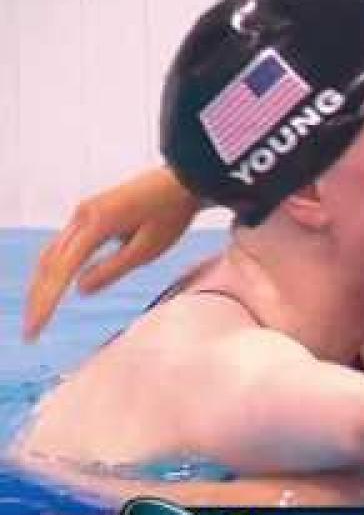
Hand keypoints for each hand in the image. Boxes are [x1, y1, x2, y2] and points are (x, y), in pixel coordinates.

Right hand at [23, 167, 199, 341]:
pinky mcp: (88, 216)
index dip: (46, 301)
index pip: (62, 269)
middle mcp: (81, 216)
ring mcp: (82, 214)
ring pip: (53, 253)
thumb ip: (112, 269)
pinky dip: (55, 270)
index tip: (35, 328)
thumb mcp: (148, 248)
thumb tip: (79, 289)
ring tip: (38, 316)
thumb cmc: (171, 215)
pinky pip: (65, 246)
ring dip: (42, 285)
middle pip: (49, 262)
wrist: (182, 182)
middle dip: (38, 298)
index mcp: (95, 223)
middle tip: (30, 332)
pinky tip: (51, 289)